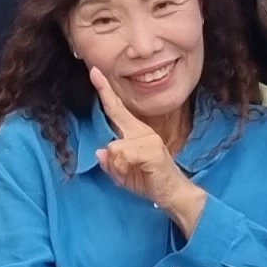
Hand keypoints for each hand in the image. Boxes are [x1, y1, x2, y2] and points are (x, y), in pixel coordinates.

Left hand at [89, 70, 199, 223]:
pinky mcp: (151, 151)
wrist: (173, 194)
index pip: (118, 110)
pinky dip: (121, 168)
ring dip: (115, 165)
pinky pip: (122, 155)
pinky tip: (133, 173)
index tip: (95, 73)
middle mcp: (143, 132)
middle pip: (117, 112)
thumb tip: (100, 151)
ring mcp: (148, 140)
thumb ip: (111, 164)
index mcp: (136, 134)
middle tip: (94, 72)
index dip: (106, 92)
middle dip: (105, 93)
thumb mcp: (123, 174)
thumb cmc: (150, 181)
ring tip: (129, 172)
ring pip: (114, 146)